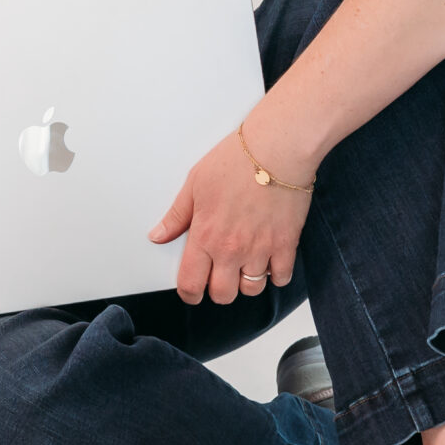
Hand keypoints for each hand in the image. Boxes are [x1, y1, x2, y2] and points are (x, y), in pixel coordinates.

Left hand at [149, 126, 312, 304]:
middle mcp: (231, 249)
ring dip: (247, 282)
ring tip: (245, 265)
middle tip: (219, 276)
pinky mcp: (286, 244)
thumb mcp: (195, 184)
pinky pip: (281, 277)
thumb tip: (158, 235)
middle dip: (218, 290)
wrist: (277, 149)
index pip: (191, 284)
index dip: (189, 293)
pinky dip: (275, 274)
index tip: (193, 290)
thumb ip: (177, 215)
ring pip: (252, 289)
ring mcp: (260, 250)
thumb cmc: (236, 160)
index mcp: (205, 236)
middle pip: (222, 295)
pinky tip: (269, 260)